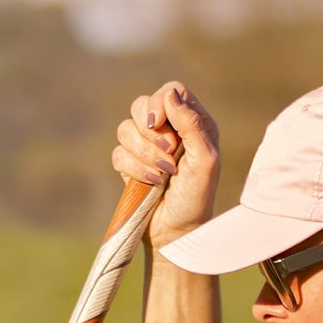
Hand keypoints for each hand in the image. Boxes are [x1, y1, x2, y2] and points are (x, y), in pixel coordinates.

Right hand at [111, 82, 221, 242]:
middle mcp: (170, 130)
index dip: (160, 103)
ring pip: (125, 128)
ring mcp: (147, 146)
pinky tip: (150, 183)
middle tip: (169, 155)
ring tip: (163, 174)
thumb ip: (191, 125)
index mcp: (194, 123)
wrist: (177, 232)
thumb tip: (170, 95)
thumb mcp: (205, 160)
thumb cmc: (197, 198)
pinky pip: (118, 152)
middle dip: (150, 132)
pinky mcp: (129, 164)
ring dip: (142, 154)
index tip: (159, 125)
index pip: (171, 91)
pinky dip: (133, 168)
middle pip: (142, 105)